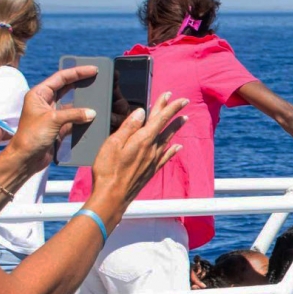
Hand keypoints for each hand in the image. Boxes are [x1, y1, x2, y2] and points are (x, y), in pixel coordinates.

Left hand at [4, 65, 100, 170]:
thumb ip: (74, 114)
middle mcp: (45, 102)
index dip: (77, 72)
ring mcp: (52, 114)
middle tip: (98, 78)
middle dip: (82, 83)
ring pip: (72, 103)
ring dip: (85, 101)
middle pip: (67, 88)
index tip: (93, 70)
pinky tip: (95, 115)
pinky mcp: (58, 126)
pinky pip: (75, 118)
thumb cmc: (32, 136)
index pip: (60, 78)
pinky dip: (84, 117)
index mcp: (39, 94)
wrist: (26, 158)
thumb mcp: (53, 120)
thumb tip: (93, 113)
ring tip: (99, 95)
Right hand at [88, 92, 188, 212]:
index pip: (159, 118)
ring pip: (168, 139)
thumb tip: (142, 112)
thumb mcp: (112, 144)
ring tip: (184, 118)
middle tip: (182, 101)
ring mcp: (153, 160)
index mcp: (142, 140)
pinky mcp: (151, 170)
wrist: (112, 196)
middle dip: (172, 112)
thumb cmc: (108, 170)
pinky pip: (166, 156)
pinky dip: (173, 149)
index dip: (168, 106)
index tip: (176, 97)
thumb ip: (128, 127)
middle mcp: (152, 148)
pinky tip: (179, 147)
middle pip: (164, 126)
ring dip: (176, 127)